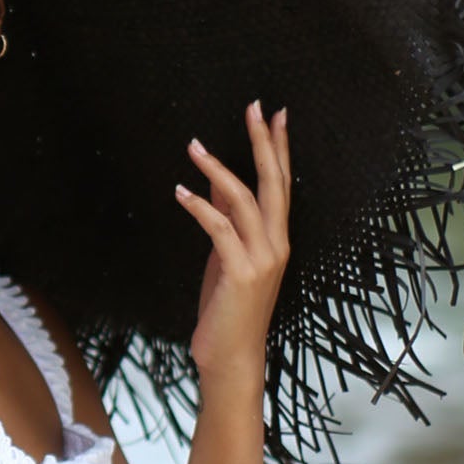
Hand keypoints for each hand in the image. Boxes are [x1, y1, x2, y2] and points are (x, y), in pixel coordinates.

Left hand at [175, 100, 290, 392]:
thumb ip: (227, 225)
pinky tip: (181, 192)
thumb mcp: (227, 259)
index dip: (280, 149)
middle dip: (264, 143)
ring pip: (245, 200)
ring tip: (195, 146)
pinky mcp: (241, 273)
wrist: (231, 357)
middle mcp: (277, 245)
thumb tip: (216, 189)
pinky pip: (219, 229)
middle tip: (255, 107)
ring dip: (218, 169)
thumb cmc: (228, 310)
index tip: (276, 115)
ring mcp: (262, 259)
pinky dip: (200, 207)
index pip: (282, 184)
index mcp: (278, 240)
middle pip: (274, 183)